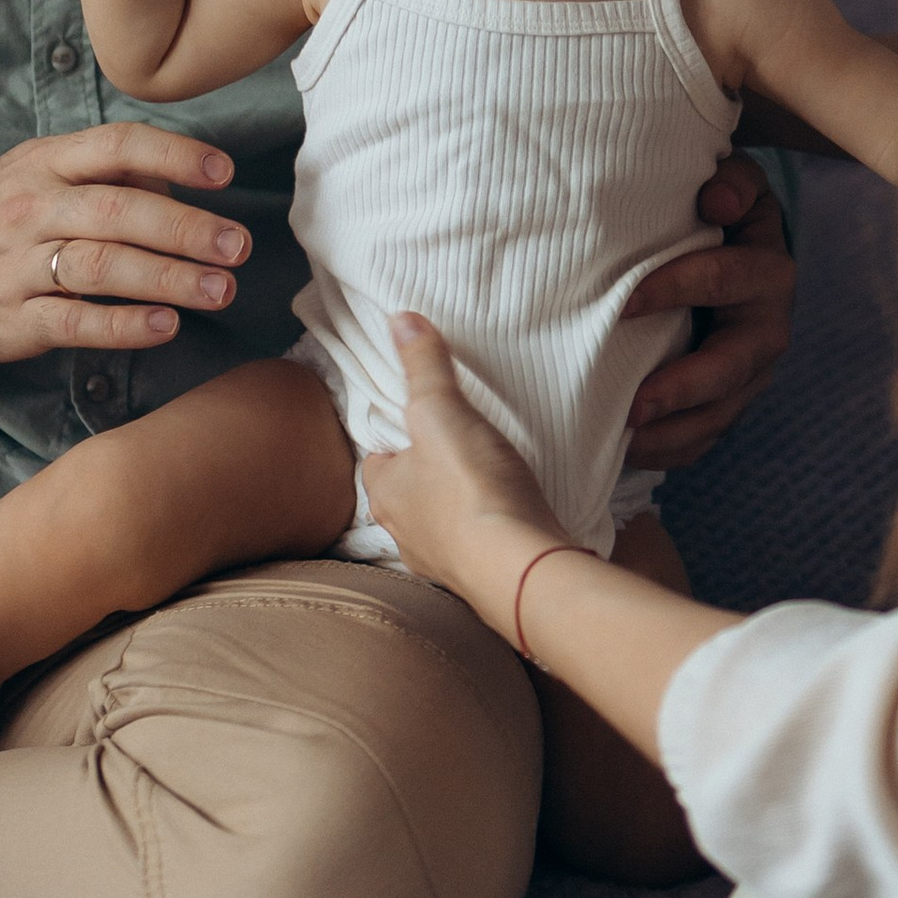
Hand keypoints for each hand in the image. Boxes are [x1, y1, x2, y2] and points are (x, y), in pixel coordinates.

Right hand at [0, 124, 249, 361]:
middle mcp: (32, 208)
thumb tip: (181, 185)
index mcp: (46, 163)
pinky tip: (166, 326)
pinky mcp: (13, 320)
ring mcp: (19, 266)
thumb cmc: (0, 215)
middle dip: (185, 229)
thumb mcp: (40, 171)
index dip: (173, 156)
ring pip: (100, 267)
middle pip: (116, 212)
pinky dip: (124, 326)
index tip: (223, 173)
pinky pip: (75, 322)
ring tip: (220, 289)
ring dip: (168, 279)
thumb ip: (106, 173)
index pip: (116, 147)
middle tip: (237, 245)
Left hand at [360, 313, 562, 620]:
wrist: (521, 565)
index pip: (376, 459)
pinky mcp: (481, 578)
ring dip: (457, 507)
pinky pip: (477, 547)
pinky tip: (509, 517)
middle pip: (408, 494)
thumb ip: (424, 366)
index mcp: (385, 493)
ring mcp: (442, 562)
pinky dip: (488, 531)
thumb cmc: (470, 489)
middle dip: (427, 475)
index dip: (395, 438)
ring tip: (487, 480)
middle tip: (456, 447)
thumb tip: (400, 319)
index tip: (419, 420)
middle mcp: (403, 533)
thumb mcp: (442, 411)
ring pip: (441, 525)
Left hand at [622, 159, 794, 471]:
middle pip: (732, 366)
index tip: (623, 304)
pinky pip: (708, 435)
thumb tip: (714, 201)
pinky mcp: (732, 399)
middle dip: (685, 389)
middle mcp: (767, 328)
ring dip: (674, 432)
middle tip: (635, 407)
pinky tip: (631, 453)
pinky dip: (673, 450)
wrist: (735, 242)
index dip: (676, 288)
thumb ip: (729, 181)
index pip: (723, 279)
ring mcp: (752, 372)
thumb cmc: (717, 208)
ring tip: (625, 442)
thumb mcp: (733, 182)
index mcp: (767, 271)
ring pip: (721, 413)